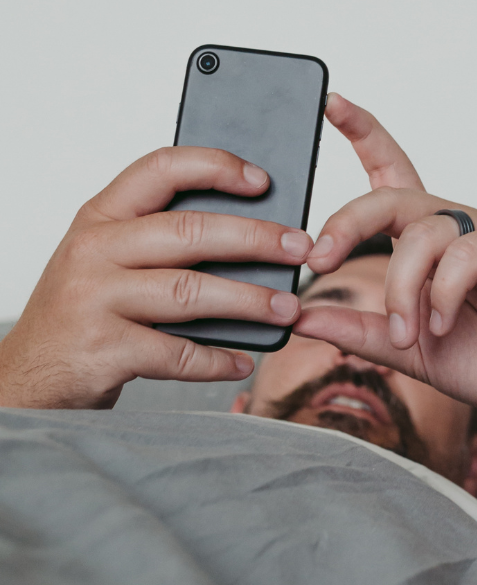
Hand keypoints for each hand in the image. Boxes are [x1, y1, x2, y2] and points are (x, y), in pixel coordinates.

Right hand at [0, 148, 311, 409]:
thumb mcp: (107, 262)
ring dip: (250, 301)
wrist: (28, 378)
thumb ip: (159, 242)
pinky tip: (242, 361)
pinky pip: (177, 352)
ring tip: (289, 308)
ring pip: (190, 292)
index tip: (262, 180)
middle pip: (189, 232)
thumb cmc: (83, 316)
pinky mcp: (103, 349)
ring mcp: (94, 299)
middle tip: (301, 248)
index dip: (215, 167)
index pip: (159, 169)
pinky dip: (216, 359)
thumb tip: (251, 236)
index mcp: (99, 218)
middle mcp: (93, 250)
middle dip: (256, 239)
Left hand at [296, 99, 476, 427]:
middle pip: (390, 199)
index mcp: (427, 245)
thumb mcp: (405, 351)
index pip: (391, 175)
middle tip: (320, 259)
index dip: (364, 135)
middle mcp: (454, 230)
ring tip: (406, 333)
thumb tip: (299, 317)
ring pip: (423, 234)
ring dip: (402, 287)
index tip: (332, 105)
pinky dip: (444, 293)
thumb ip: (357, 331)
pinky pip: (466, 254)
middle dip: (347, 223)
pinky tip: (444, 324)